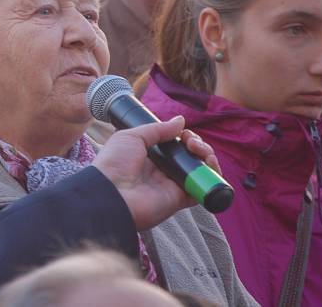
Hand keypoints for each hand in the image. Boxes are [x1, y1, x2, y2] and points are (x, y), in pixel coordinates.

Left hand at [92, 116, 219, 229]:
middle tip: (191, 141)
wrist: (110, 193)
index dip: (185, 137)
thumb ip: (158, 129)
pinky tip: (207, 163)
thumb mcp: (132, 136)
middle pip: (191, 156)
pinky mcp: (180, 200)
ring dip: (207, 156)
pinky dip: (212, 177)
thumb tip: (180, 121)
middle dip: (198, 144)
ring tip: (198, 149)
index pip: (176, 145)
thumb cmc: (114, 163)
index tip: (184, 132)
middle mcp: (162, 171)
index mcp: (150, 156)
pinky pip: (202, 190)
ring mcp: (172, 185)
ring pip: (200, 171)